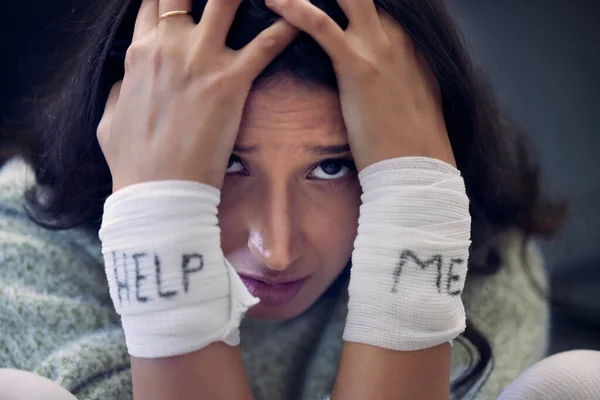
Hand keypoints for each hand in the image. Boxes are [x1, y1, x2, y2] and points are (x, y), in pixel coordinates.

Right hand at [97, 0, 298, 191]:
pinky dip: (288, 26)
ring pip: (225, 1)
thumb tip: (125, 82)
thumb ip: (119, 92)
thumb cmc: (134, 162)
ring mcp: (200, 60)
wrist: (158, 192)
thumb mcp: (110, 121)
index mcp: (140, 53)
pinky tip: (303, 16)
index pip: (154, 3)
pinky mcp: (230, 82)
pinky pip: (266, 44)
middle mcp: (169, 46)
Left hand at [265, 0, 455, 170]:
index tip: (335, 2)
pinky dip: (296, 10)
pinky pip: (323, 26)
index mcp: (409, 41)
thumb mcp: (411, 94)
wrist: (417, 165)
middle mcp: (397, 35)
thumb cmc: (409, 138)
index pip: (378, 4)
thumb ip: (398, 71)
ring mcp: (379, 47)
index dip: (354, 1)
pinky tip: (276, 2)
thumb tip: (383, 72)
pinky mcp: (358, 66)